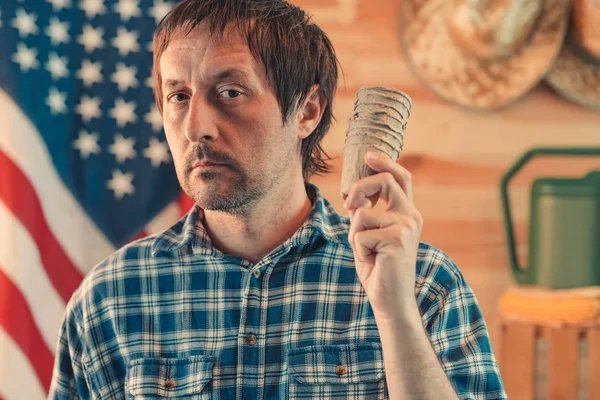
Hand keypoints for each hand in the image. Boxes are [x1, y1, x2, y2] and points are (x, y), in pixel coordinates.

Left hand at [344, 151, 423, 320]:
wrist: (392, 300)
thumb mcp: (371, 236)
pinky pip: (359, 235)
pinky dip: (357, 250)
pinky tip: (372, 263)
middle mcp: (410, 216)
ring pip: (362, 215)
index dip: (385, 162)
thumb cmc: (379, 269)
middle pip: (383, 182)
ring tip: (368, 253)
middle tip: (349, 206)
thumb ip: (367, 216)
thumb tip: (354, 200)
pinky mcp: (396, 240)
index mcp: (407, 214)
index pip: (400, 178)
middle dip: (359, 189)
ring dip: (354, 235)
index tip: (368, 155)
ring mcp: (405, 227)